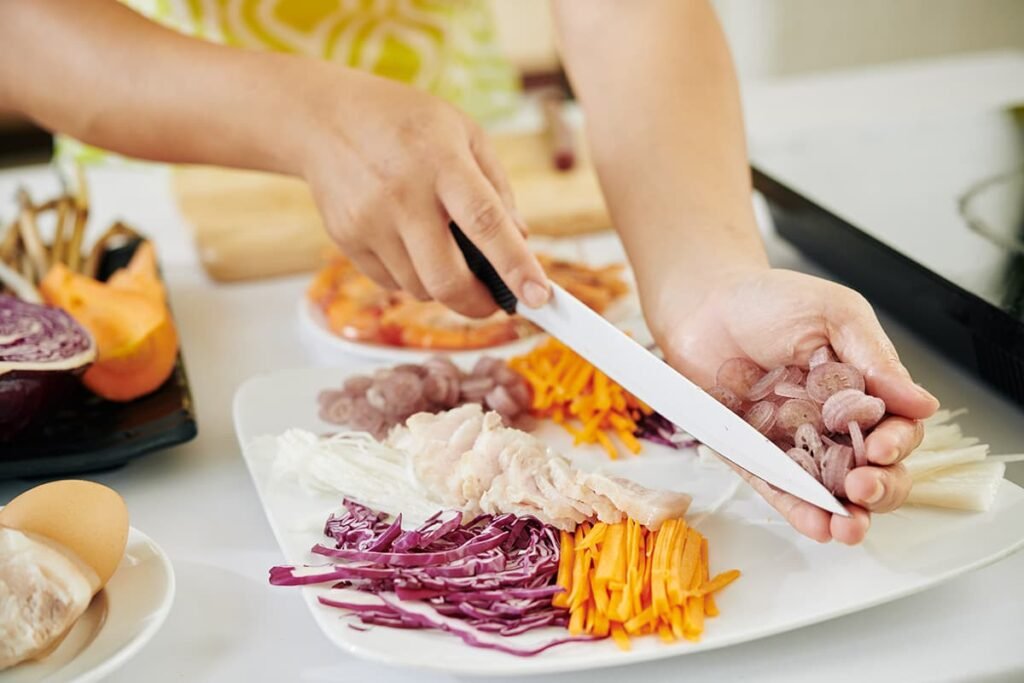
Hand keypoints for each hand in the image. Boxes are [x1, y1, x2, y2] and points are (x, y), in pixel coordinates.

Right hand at [294, 67, 549, 315]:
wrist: (323, 118)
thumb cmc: (404, 123)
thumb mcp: (464, 133)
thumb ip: (497, 188)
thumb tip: (521, 242)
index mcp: (443, 163)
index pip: (486, 223)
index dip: (516, 265)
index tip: (539, 297)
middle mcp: (403, 195)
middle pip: (447, 278)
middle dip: (479, 304)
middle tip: (495, 303)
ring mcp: (370, 221)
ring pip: (420, 288)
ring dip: (444, 287)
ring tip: (445, 254)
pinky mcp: (346, 240)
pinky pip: (391, 283)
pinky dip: (411, 278)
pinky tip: (409, 245)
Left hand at [651, 267, 939, 543]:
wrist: (701, 302)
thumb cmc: (768, 301)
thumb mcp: (834, 315)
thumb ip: (874, 358)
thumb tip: (922, 403)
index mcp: (859, 390)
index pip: (895, 429)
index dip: (895, 443)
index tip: (881, 447)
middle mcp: (831, 423)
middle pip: (873, 470)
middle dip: (879, 488)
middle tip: (865, 487)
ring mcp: (792, 442)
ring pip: (830, 490)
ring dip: (844, 514)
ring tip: (847, 527)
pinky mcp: (752, 455)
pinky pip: (778, 489)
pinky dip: (798, 510)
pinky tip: (816, 527)